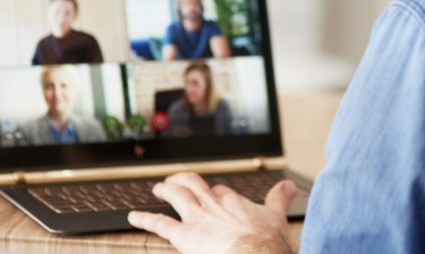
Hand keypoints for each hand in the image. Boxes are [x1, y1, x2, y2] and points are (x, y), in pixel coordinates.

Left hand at [128, 172, 296, 253]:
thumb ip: (280, 199)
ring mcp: (197, 218)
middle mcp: (213, 204)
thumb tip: (289, 186)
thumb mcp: (278, 216)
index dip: (215, 192)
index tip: (213, 195)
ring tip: (157, 189)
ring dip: (165, 190)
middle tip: (177, 181)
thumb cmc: (266, 243)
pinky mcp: (184, 235)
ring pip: (176, 196)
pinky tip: (134, 216)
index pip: (221, 191)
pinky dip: (145, 219)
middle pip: (195, 184)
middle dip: (185, 181)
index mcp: (234, 201)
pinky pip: (160, 224)